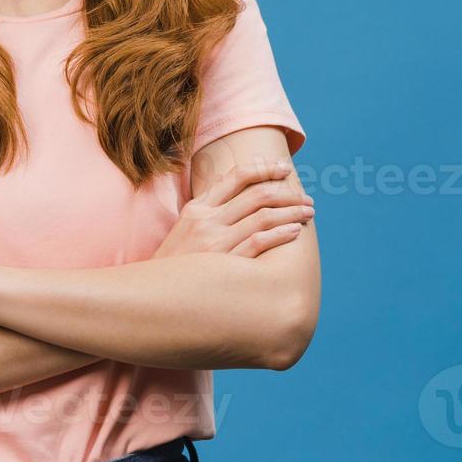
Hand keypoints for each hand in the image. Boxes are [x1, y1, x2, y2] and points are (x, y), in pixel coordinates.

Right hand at [154, 157, 313, 258]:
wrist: (153, 292)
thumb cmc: (174, 263)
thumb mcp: (184, 229)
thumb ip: (208, 213)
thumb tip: (239, 199)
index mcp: (197, 207)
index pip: (236, 177)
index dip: (264, 169)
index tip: (284, 169)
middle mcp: (206, 219)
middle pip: (257, 195)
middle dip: (287, 193)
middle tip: (306, 198)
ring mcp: (215, 240)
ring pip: (263, 216)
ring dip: (291, 212)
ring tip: (308, 213)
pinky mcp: (224, 262)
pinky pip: (259, 241)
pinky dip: (281, 233)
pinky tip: (295, 231)